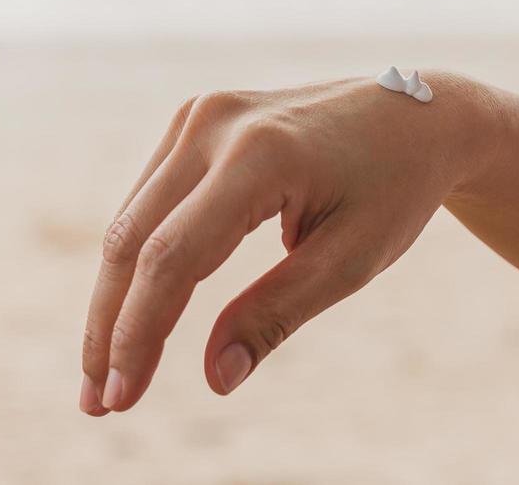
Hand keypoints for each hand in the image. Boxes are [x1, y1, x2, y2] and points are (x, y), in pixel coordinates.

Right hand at [78, 72, 497, 413]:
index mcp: (260, 154)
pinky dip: (138, 259)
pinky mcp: (198, 120)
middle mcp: (215, 123)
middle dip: (110, 327)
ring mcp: (201, 115)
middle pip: (134, 239)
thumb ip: (276, 315)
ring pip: (132, 221)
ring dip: (114, 298)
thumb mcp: (350, 261)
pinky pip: (151, 200)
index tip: (121, 399)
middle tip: (99, 403)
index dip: (139, 333)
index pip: (173, 256)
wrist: (420, 116)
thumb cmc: (395, 190)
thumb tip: (215, 380)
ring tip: (108, 375)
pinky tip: (134, 315)